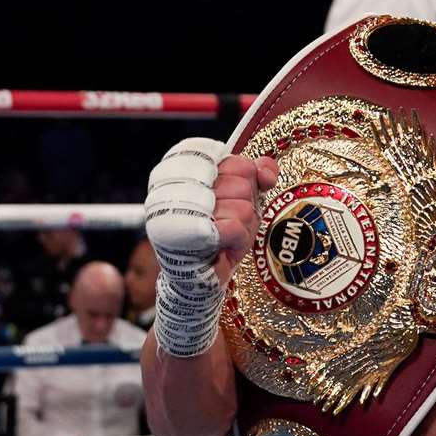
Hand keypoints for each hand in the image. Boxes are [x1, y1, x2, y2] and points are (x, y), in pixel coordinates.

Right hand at [144, 138, 276, 358]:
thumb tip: (266, 168)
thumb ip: (253, 175)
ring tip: (225, 236)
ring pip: (240, 204)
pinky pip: (234, 227)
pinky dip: (238, 239)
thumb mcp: (240, 201)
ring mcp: (175, 211)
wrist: (198, 282)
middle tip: (228, 220)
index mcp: (177, 172)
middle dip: (245, 202)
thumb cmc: (218, 238)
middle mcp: (170, 188)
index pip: (219, 152)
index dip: (239, 170)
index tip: (235, 188)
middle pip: (238, 176)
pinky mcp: (186, 236)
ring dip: (243, 224)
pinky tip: (224, 247)